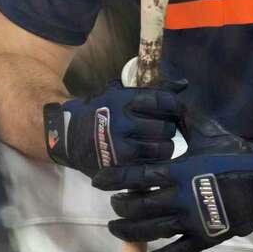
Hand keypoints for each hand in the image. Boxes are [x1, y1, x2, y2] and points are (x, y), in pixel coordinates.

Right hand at [43, 80, 182, 176]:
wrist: (68, 136)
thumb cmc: (101, 112)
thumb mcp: (121, 94)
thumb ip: (153, 90)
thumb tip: (185, 83)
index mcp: (123, 101)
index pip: (163, 100)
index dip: (176, 105)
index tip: (177, 109)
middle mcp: (122, 123)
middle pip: (166, 127)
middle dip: (169, 128)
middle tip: (163, 129)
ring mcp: (121, 147)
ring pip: (164, 149)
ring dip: (165, 146)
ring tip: (156, 144)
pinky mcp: (120, 168)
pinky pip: (152, 166)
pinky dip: (155, 162)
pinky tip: (149, 157)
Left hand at [92, 110, 252, 251]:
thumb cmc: (234, 151)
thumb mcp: (205, 129)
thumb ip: (180, 114)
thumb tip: (163, 94)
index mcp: (180, 170)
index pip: (137, 175)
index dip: (114, 178)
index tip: (98, 180)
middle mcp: (181, 197)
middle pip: (138, 206)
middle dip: (120, 206)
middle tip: (113, 204)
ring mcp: (192, 220)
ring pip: (150, 231)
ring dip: (129, 230)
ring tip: (117, 227)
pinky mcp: (204, 237)